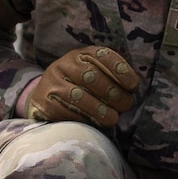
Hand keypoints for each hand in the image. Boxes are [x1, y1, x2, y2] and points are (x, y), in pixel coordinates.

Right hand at [23, 46, 139, 127]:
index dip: (120, 70)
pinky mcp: (44, 101)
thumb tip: (133, 92)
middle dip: (113, 93)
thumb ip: (113, 78)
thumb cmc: (80, 87)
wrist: (45, 98)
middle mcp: (65, 64)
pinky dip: (84, 119)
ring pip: (79, 96)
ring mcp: (53, 82)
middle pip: (92, 77)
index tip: (133, 86)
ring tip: (113, 119)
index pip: (103, 56)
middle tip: (126, 105)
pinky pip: (66, 111)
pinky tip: (94, 123)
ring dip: (100, 109)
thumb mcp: (95, 74)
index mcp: (82, 55)